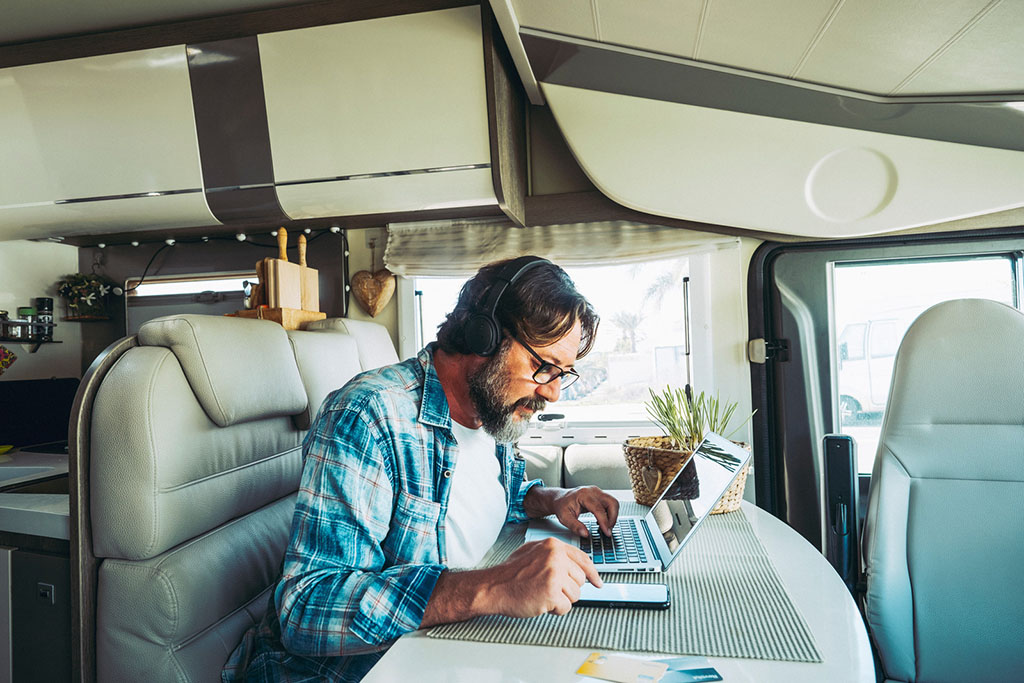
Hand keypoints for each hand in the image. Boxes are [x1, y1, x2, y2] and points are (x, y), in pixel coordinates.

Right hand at [481, 538, 601, 616]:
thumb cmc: (510, 573)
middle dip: (568, 589)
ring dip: (561, 600)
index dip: (593, 573)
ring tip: (542, 594)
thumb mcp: (533, 552)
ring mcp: (555, 574)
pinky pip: (565, 607)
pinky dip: (554, 610)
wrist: (494, 586)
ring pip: (576, 595)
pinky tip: (540, 602)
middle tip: (549, 589)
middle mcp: (556, 557)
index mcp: (553, 546)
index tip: (598, 582)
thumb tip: (574, 564)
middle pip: (580, 580)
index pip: (583, 559)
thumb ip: (554, 555)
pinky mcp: (552, 592)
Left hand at [550, 486, 619, 537]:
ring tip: (605, 526)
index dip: (605, 522)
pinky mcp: (599, 495)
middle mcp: (592, 491)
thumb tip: (585, 534)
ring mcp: (597, 492)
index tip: (607, 532)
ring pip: (613, 502)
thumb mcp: (564, 518)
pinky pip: (610, 503)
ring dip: (613, 516)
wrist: (560, 498)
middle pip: (611, 502)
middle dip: (613, 518)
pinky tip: (602, 521)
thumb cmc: (562, 506)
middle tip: (608, 530)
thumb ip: (575, 526)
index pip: (599, 508)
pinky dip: (610, 513)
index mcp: (583, 495)